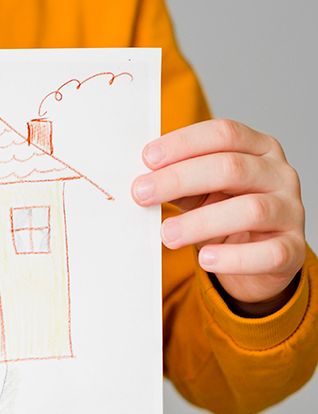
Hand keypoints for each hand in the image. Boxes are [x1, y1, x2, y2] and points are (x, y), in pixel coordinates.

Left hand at [133, 120, 304, 306]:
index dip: (184, 143)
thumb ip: (179, 181)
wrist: (259, 256)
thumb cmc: (225, 213)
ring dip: (201, 222)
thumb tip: (140, 182)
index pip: (224, 134)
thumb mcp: (202, 190)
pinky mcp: (293, 249)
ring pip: (251, 210)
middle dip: (180, 179)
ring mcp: (290, 211)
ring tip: (166, 234)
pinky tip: (205, 259)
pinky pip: (269, 253)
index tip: (147, 158)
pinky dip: (234, 258)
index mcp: (258, 149)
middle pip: (231, 168)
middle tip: (142, 194)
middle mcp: (279, 175)